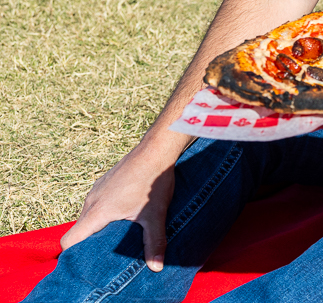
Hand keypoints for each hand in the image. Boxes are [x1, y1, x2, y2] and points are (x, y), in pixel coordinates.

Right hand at [60, 146, 176, 270]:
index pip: (69, 240)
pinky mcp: (104, 183)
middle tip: (104, 254)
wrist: (156, 150)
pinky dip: (102, 214)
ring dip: (96, 227)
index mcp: (97, 211)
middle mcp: (91, 200)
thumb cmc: (153, 181)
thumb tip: (156, 268)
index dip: (73, 254)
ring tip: (113, 237)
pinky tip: (121, 216)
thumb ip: (154, 243)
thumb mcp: (155, 215)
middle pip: (78, 229)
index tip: (85, 263)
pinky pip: (95, 204)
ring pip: (87, 216)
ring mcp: (97, 190)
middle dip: (87, 243)